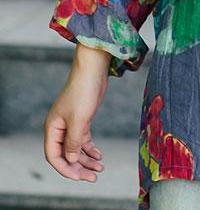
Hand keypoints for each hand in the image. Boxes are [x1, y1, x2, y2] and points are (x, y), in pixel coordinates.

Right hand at [43, 49, 109, 181]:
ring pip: (76, 148)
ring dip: (87, 159)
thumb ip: (74, 141)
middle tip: (94, 176)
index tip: (80, 177)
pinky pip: (83, 140)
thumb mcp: (79, 119)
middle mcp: (59, 128)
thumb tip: (71, 161)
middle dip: (79, 167)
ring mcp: (71, 124)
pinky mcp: (82, 119)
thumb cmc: (83, 91)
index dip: (66, 169)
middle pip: (66, 155)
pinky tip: (99, 156)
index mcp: (53, 129)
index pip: (54, 156)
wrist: (93, 70)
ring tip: (100, 168)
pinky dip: (90, 149)